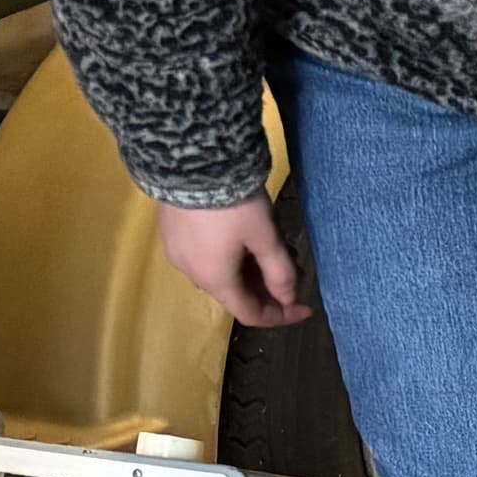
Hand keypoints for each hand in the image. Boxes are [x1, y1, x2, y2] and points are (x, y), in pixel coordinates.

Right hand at [158, 196, 313, 329]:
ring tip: (277, 251)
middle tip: (295, 271)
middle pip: (235, 294)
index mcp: (214, 279)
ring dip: (250, 271)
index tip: (305, 308)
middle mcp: (191, 272)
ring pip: (220, 274)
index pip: (250, 314)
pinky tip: (247, 239)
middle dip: (267, 289)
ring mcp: (177, 252)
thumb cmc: (232, 203)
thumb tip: (288, 299)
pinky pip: (205, 257)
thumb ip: (280, 272)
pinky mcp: (171, 232)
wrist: (189, 161)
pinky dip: (230, 258)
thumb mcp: (264, 237)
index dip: (281, 316)